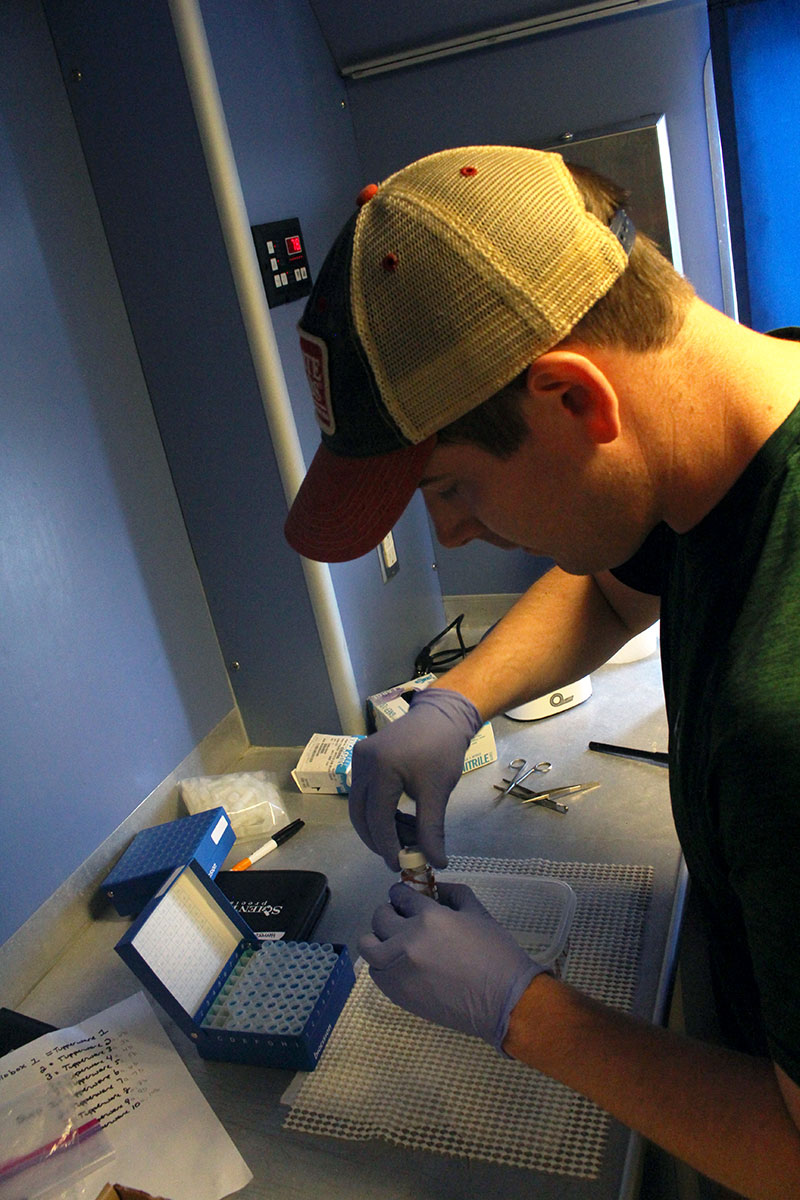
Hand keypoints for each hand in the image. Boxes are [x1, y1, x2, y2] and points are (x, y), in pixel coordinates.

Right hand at [349, 688, 481, 869]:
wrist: (442, 716)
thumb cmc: (442, 750)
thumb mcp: (438, 792)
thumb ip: (431, 829)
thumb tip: (435, 862)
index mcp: (381, 769)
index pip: (378, 819)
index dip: (387, 846)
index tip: (400, 864)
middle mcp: (362, 763)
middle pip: (360, 815)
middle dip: (377, 840)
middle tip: (397, 856)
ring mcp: (359, 758)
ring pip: (360, 806)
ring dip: (378, 826)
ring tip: (405, 836)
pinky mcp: (361, 757)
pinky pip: (364, 793)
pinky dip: (378, 810)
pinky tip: (399, 818)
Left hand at [359, 881, 547, 1051]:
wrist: (503, 1001)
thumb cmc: (496, 954)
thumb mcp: (478, 912)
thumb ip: (453, 894)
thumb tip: (435, 888)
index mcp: (429, 918)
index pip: (399, 895)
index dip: (402, 894)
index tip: (406, 899)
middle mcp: (406, 941)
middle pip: (380, 916)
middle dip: (391, 912)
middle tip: (403, 919)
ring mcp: (398, 969)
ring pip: (368, 944)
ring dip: (379, 938)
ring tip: (395, 943)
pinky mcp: (397, 993)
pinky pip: (375, 971)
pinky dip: (382, 963)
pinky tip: (399, 964)